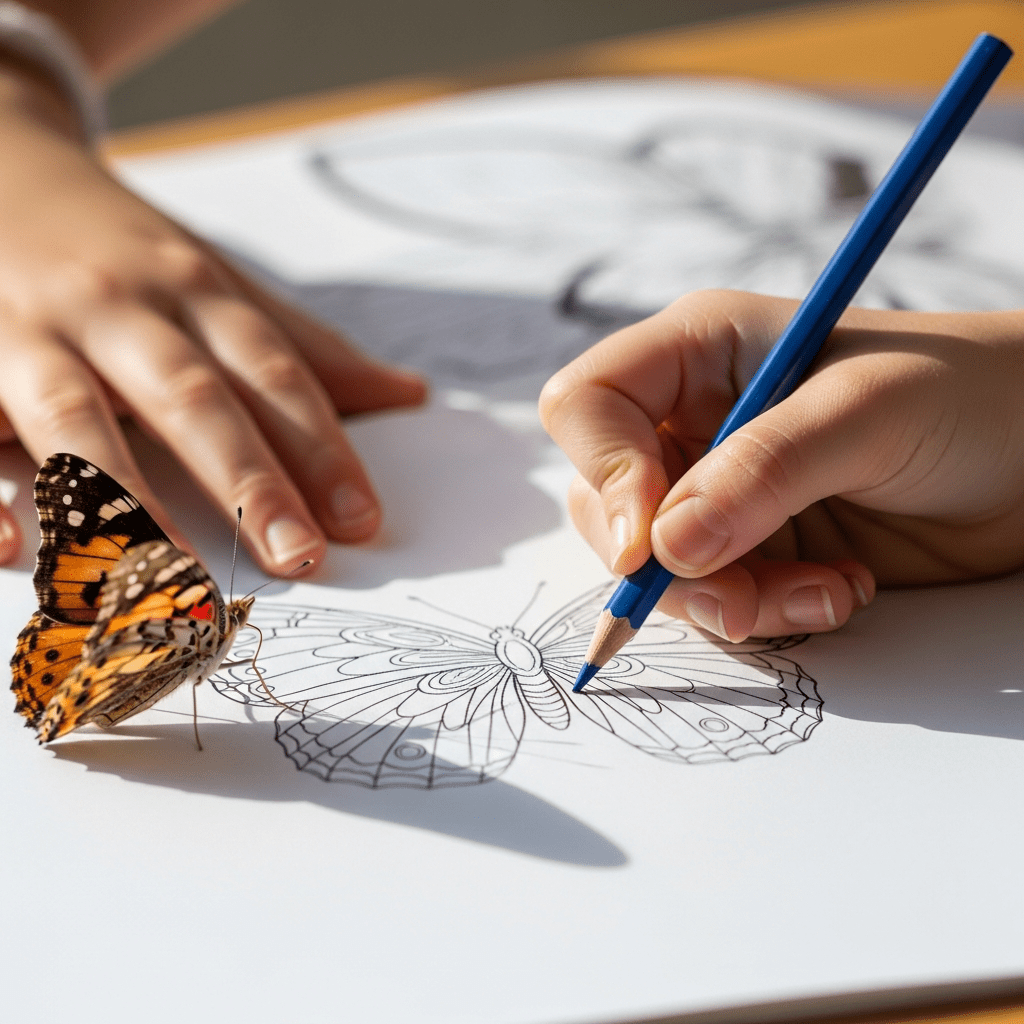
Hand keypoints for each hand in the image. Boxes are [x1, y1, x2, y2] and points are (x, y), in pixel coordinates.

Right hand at [0, 63, 425, 573]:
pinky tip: (15, 548)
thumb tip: (408, 394)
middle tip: (297, 553)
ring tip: (174, 572)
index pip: (273, 374)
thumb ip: (307, 348)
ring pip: (75, 417)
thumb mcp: (221, 281)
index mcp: (196, 292)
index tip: (361, 520)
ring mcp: (28, 333)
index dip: (321, 448)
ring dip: (127, 495)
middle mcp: (118, 310)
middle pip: (191, 397)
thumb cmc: (128, 250)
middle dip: (246, 479)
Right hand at [539, 289, 1023, 639]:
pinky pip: (715, 598)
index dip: (603, 472)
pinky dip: (768, 613)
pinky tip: (838, 593)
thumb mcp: (864, 414)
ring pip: (657, 566)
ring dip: (730, 599)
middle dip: (666, 563)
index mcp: (699, 352)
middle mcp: (693, 420)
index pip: (587, 404)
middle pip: (605, 502)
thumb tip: (663, 548)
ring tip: (823, 594)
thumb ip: (762, 472)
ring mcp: (719, 490)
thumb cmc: (968, 395)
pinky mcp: (752, 547)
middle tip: (742, 595)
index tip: (649, 540)